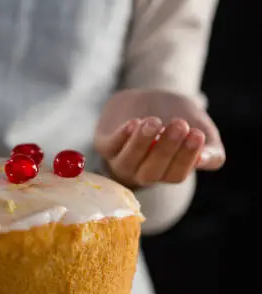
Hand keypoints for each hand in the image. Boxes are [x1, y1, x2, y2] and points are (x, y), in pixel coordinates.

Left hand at [94, 89, 225, 188]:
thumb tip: (204, 160)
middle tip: (179, 124)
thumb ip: (210, 150)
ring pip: (128, 161)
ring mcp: (120, 160)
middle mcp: (141, 172)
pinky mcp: (104, 144)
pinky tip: (134, 123)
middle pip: (151, 172)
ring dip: (141, 143)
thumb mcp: (200, 132)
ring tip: (154, 122)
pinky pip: (110, 146)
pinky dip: (121, 136)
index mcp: (165, 173)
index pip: (175, 175)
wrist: (146, 99)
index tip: (197, 134)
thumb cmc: (176, 119)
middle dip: (165, 150)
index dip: (186, 157)